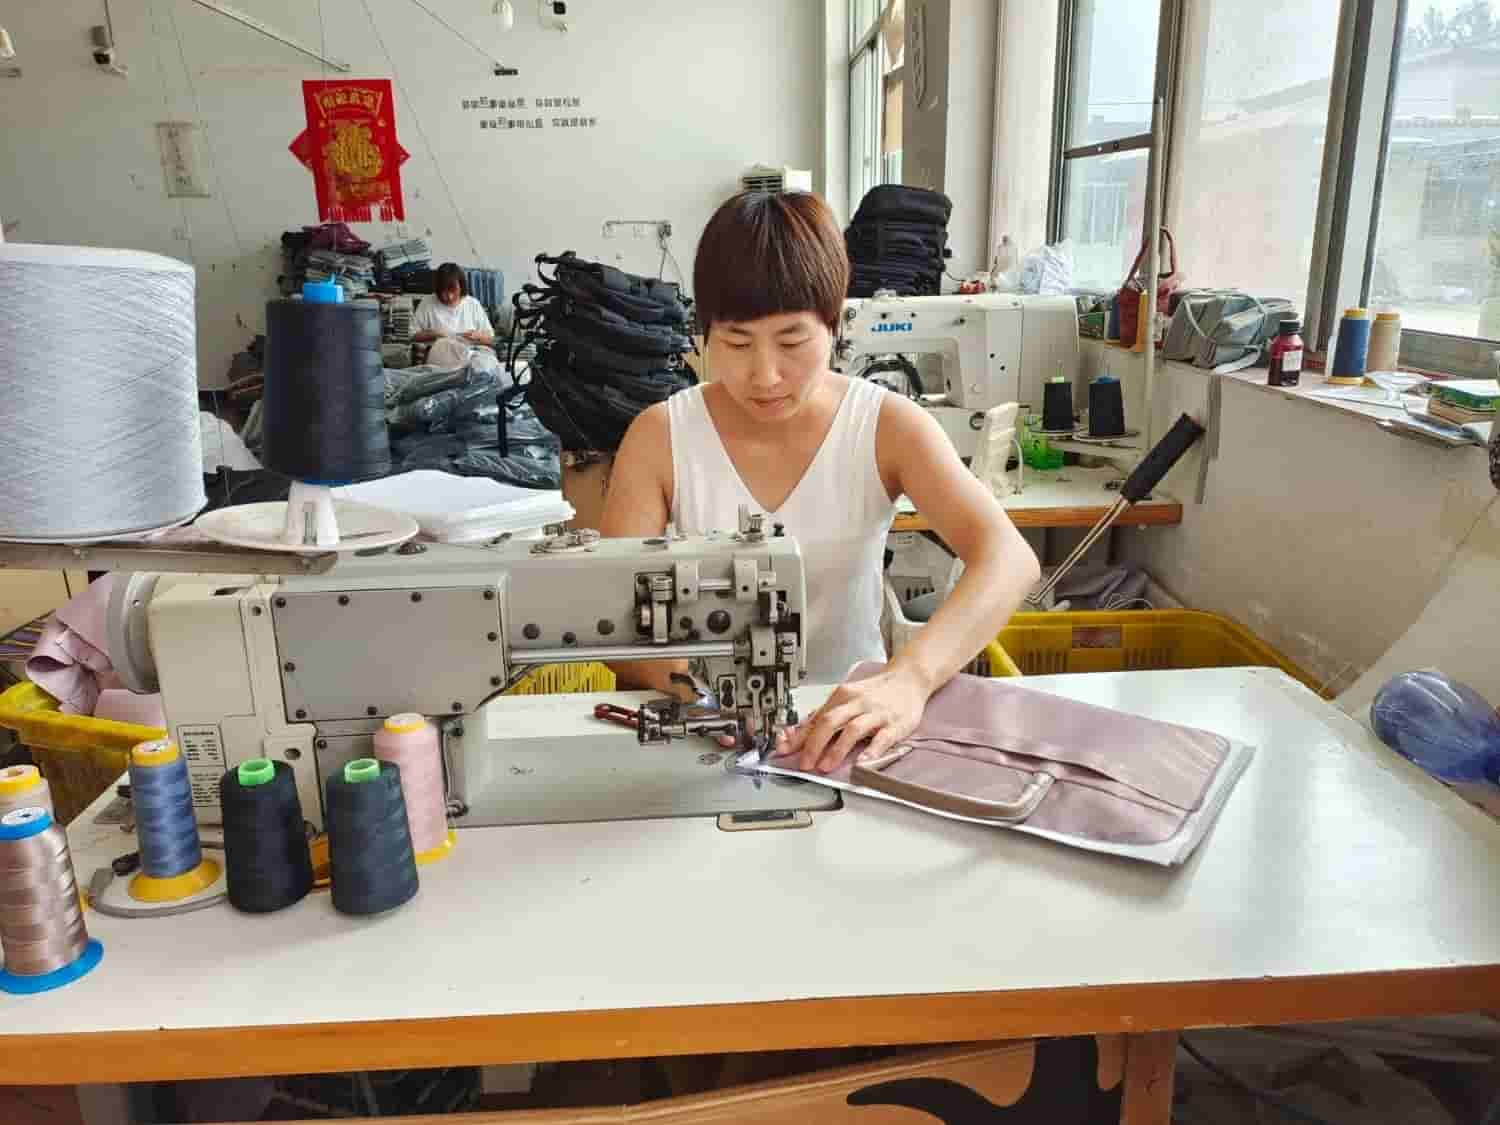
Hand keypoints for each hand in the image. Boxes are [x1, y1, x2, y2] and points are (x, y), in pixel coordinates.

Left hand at [774, 664, 930, 773]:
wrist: (909, 679)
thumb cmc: (876, 692)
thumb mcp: (848, 698)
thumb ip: (825, 714)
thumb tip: (799, 733)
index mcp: (842, 696)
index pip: (815, 718)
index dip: (798, 736)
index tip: (784, 751)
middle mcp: (857, 703)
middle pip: (829, 721)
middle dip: (813, 744)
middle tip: (804, 763)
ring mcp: (877, 713)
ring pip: (852, 729)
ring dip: (836, 750)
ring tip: (825, 766)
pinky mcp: (896, 724)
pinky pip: (882, 738)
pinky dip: (871, 750)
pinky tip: (862, 762)